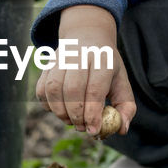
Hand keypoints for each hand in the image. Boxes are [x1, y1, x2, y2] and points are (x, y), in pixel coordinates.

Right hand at [34, 5, 135, 135]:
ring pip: (54, 89)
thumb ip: (126, 107)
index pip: (95, 89)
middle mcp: (80, 56)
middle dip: (76, 115)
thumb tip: (121, 129)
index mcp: (103, 60)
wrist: (88, 37)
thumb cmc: (107, 68)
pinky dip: (48, 105)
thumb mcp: (122, 83)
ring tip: (70, 120)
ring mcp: (61, 58)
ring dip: (60, 112)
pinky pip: (42, 89)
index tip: (93, 131)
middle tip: (81, 127)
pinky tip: (59, 109)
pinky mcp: (47, 64)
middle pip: (73, 89)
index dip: (93, 113)